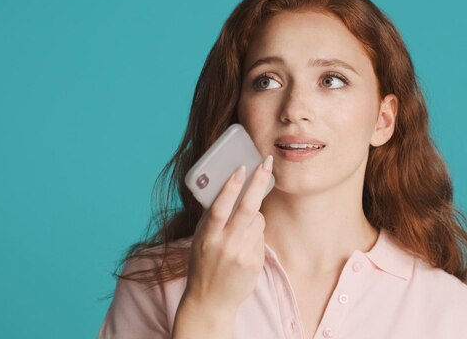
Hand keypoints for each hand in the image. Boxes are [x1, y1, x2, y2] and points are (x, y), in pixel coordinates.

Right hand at [182, 155, 273, 311]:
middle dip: (258, 183)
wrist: (210, 302)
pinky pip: (260, 236)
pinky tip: (244, 246)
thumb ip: (212, 219)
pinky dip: (255, 233)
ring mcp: (242, 254)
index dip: (231, 186)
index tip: (241, 167)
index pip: (220, 207)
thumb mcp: (200, 240)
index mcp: (207, 237)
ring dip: (254, 215)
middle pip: (247, 208)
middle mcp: (225, 245)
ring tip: (241, 228)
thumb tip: (226, 188)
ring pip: (258, 220)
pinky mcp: (255, 262)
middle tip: (267, 164)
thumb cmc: (203, 266)